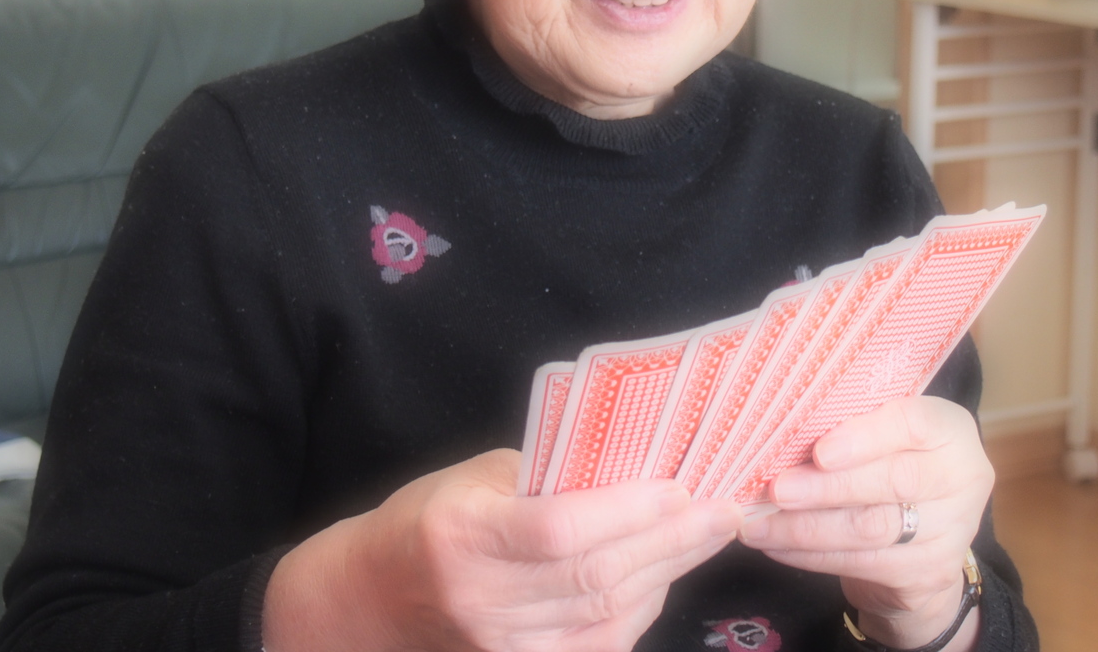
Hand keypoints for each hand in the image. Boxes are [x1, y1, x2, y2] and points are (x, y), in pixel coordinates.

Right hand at [264, 448, 741, 651]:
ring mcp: (501, 645)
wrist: (371, 599)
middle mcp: (482, 598)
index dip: (628, 510)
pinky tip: (665, 573)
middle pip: (597, 576)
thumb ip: (553, 474)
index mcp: (465, 534)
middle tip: (725, 509)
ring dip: (669, 572)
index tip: (682, 485)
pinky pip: (599, 644)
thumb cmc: (433, 519)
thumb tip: (637, 464)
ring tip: (710, 533)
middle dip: (673, 540)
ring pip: (607, 614)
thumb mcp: (480, 478)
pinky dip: (641, 608)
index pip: (561, 529)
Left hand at [736, 397, 992, 650]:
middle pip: (891, 482)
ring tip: (759, 524)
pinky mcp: (929, 573)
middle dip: (825, 487)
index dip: (865, 437)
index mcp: (950, 430)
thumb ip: (851, 427)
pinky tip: (778, 547)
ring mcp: (951, 531)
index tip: (819, 451)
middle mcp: (962, 478)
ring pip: (871, 529)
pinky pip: (862, 564)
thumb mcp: (885, 437)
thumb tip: (780, 429)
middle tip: (775, 490)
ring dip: (806, 527)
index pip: (913, 424)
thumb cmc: (890, 468)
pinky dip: (812, 556)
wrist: (924, 542)